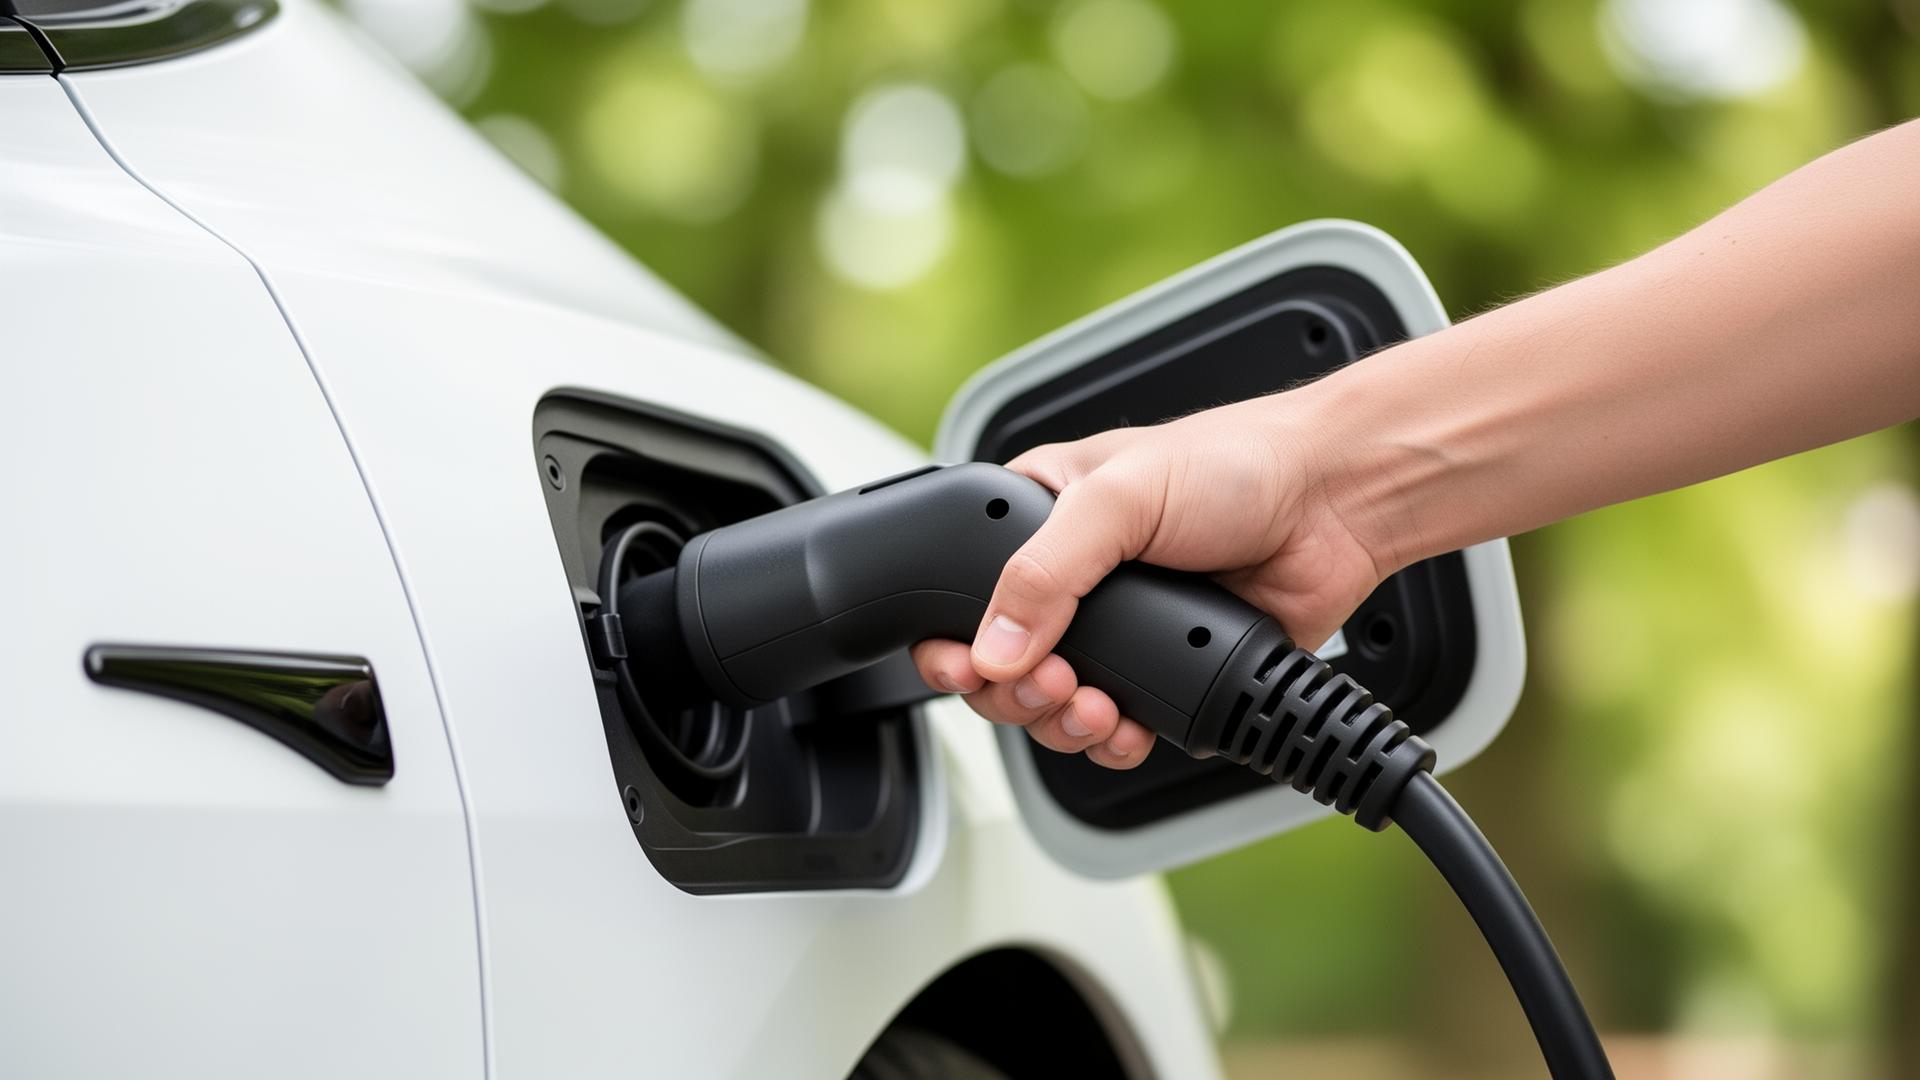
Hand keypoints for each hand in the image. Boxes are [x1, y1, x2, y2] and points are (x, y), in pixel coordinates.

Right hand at [910, 393, 1387, 768]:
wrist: (1333, 504)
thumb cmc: (1237, 463)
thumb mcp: (1119, 497)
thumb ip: (1046, 571)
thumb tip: (994, 647)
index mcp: (1042, 518)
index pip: (965, 592)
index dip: (954, 640)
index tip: (964, 667)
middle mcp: (1075, 580)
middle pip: (1003, 666)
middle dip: (1016, 691)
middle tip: (1051, 682)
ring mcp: (1121, 632)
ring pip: (1054, 707)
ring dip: (1061, 722)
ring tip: (1092, 707)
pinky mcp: (1168, 674)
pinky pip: (1116, 728)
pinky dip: (1111, 740)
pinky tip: (1125, 725)